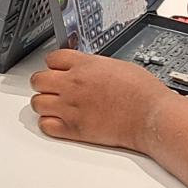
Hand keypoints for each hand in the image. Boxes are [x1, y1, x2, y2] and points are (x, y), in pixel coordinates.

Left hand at [31, 49, 173, 151]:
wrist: (150, 115)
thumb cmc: (142, 91)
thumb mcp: (117, 65)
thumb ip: (94, 67)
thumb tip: (87, 70)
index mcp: (84, 65)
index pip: (52, 58)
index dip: (54, 64)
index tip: (57, 69)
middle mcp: (73, 84)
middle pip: (38, 80)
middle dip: (44, 83)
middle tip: (52, 87)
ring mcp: (71, 107)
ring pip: (37, 103)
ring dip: (44, 103)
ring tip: (54, 105)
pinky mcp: (74, 129)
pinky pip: (45, 126)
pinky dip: (48, 123)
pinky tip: (58, 121)